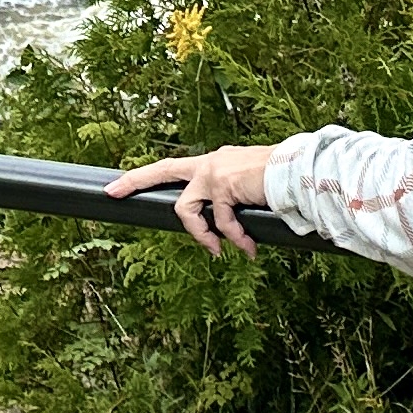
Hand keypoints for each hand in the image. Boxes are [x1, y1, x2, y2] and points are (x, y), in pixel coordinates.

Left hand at [106, 142, 279, 256]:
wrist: (300, 171)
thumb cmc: (283, 181)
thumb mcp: (252, 187)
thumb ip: (235, 198)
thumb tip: (230, 224)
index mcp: (217, 161)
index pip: (177, 167)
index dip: (150, 175)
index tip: (125, 182)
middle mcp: (211, 162)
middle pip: (162, 169)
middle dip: (134, 179)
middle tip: (111, 192)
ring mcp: (214, 173)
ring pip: (187, 209)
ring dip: (201, 235)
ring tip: (219, 250)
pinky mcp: (222, 186)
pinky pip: (220, 224)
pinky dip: (234, 240)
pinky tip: (248, 250)